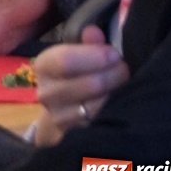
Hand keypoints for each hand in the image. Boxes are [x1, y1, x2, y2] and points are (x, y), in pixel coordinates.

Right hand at [32, 25, 128, 145]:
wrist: (62, 112)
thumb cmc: (75, 76)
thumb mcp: (79, 54)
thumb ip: (89, 43)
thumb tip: (93, 31)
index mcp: (44, 66)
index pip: (66, 61)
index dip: (96, 56)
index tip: (114, 54)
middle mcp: (46, 93)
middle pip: (87, 85)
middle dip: (113, 76)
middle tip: (125, 71)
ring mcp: (57, 118)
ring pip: (95, 109)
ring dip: (116, 97)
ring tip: (126, 88)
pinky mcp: (70, 139)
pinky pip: (97, 128)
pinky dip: (112, 117)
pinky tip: (119, 108)